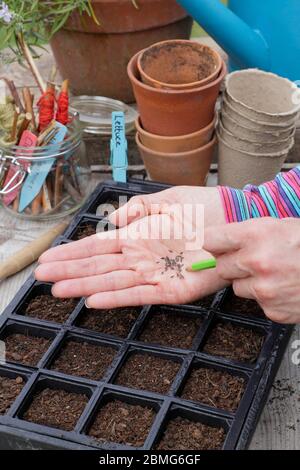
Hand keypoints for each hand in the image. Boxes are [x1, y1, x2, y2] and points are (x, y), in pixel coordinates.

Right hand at [35, 187, 227, 307]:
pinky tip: (94, 301)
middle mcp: (140, 256)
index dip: (72, 253)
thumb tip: (113, 221)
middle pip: (98, 265)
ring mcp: (154, 273)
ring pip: (113, 281)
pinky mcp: (171, 289)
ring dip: (84, 285)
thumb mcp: (166, 201)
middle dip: (69, 271)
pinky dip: (117, 298)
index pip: (98, 246)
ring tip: (59, 291)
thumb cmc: (201, 207)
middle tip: (41, 278)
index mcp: (137, 235)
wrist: (233, 218)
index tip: (49, 259)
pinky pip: (140, 295)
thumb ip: (137, 211)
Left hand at [204, 217, 299, 323]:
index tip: (211, 246)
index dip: (212, 244)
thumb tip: (221, 241)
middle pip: (220, 267)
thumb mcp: (281, 225)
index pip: (211, 240)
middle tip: (253, 260)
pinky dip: (268, 298)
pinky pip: (258, 304)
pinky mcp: (273, 310)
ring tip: (276, 274)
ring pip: (238, 288)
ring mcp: (264, 289)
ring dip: (250, 282)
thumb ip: (249, 234)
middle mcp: (256, 261)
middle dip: (232, 264)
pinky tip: (286, 287)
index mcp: (256, 234)